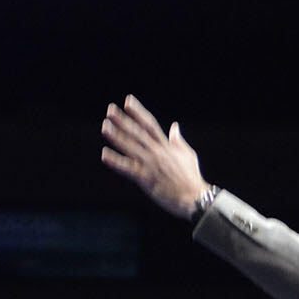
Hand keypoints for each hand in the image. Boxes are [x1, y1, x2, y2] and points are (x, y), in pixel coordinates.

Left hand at [100, 96, 209, 218]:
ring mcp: (150, 165)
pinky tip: (105, 155)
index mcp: (166, 146)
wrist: (194, 197)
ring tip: (105, 127)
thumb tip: (174, 126)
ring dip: (117, 137)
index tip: (128, 101)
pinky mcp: (146, 179)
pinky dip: (116, 162)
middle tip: (110, 110)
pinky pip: (128, 168)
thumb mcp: (188, 154)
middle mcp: (157, 152)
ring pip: (130, 147)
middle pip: (137, 133)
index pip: (150, 124)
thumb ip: (178, 140)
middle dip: (123, 121)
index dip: (138, 112)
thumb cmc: (192, 177)